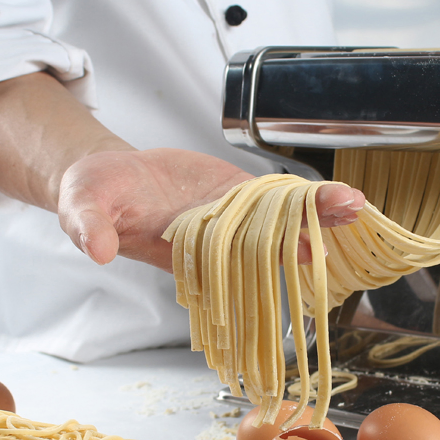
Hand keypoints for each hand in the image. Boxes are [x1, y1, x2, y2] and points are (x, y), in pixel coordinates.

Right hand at [57, 148, 364, 271]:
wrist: (114, 179)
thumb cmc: (97, 196)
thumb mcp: (83, 205)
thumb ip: (89, 225)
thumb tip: (97, 248)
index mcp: (188, 250)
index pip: (235, 259)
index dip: (272, 256)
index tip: (306, 250)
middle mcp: (221, 241)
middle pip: (272, 240)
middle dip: (311, 228)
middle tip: (348, 212)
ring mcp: (237, 219)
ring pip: (284, 220)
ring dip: (320, 211)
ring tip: (355, 200)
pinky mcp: (243, 196)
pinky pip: (281, 198)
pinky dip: (309, 197)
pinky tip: (342, 196)